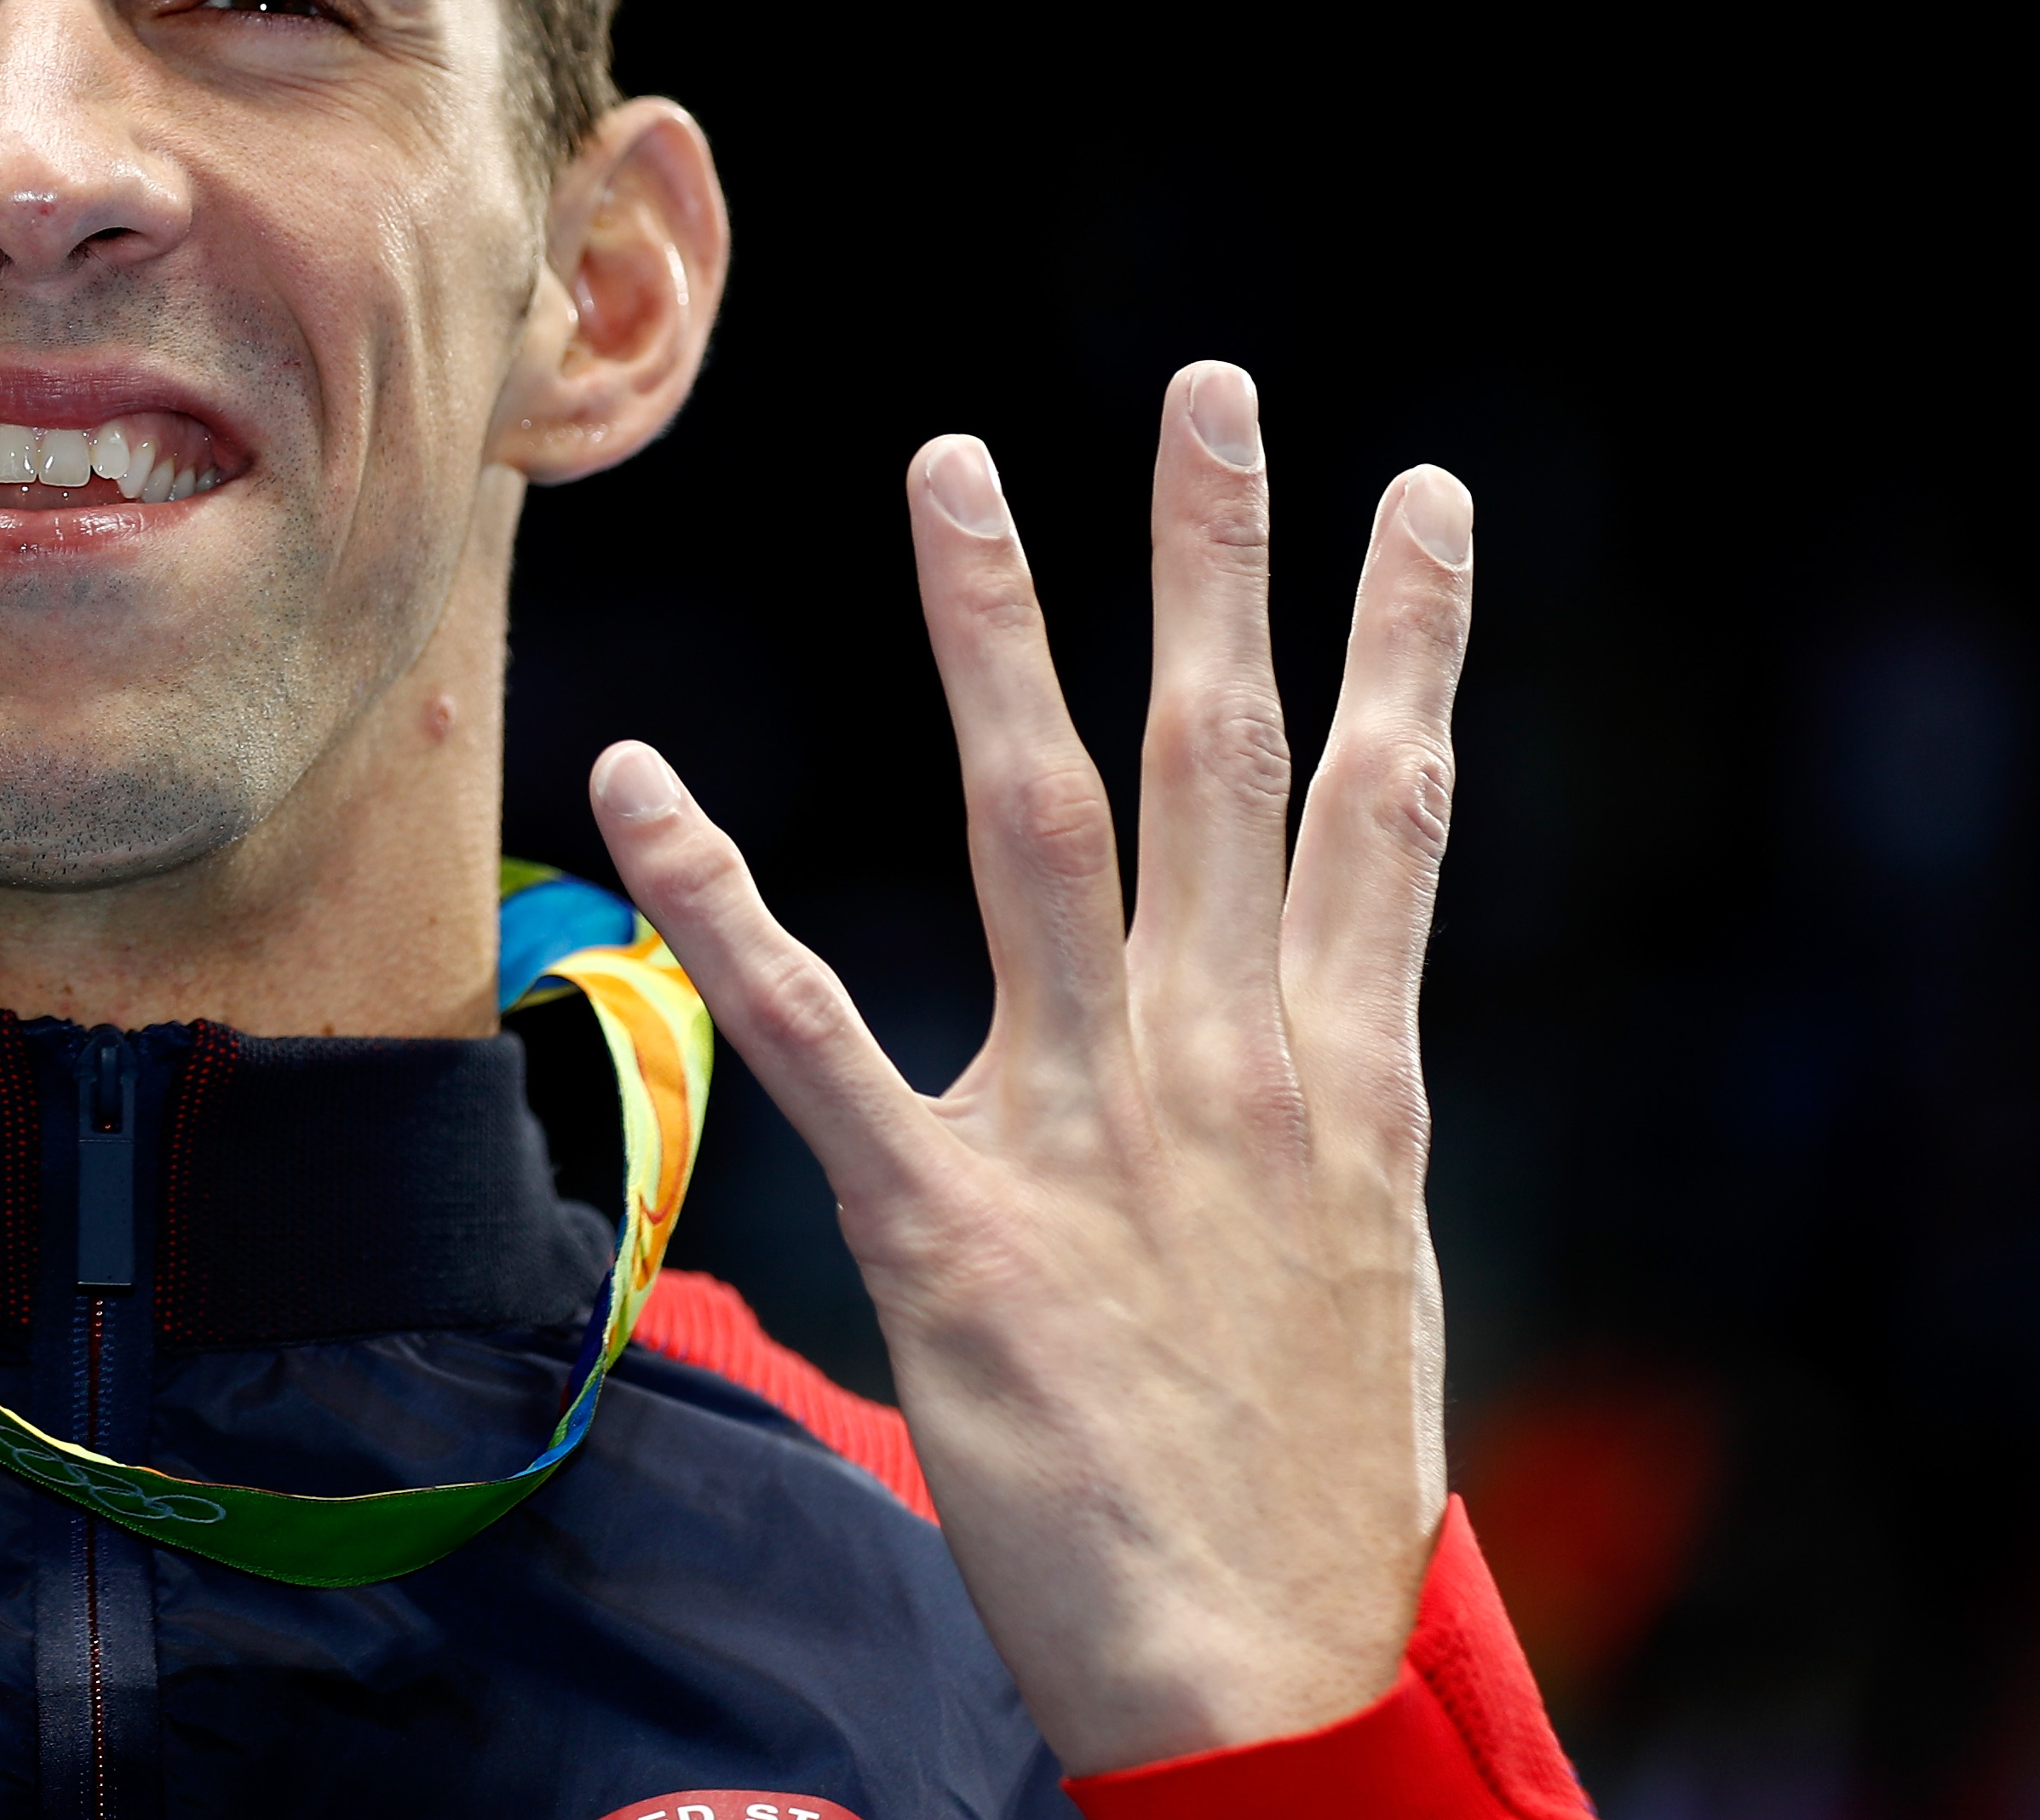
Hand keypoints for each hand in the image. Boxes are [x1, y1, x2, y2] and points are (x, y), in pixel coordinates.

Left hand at [591, 363, 1473, 1771]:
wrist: (1266, 1662)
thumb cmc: (1308, 1464)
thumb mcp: (1366, 1249)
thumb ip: (1322, 1093)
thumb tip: (1308, 984)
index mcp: (1345, 1069)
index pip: (1389, 806)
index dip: (1410, 640)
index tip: (1418, 492)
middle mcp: (1229, 1060)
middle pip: (1226, 761)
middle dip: (1218, 564)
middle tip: (1207, 397)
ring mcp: (1087, 1125)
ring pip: (1039, 822)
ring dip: (992, 633)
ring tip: (956, 469)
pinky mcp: (947, 1218)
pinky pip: (810, 1022)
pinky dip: (717, 892)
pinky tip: (641, 773)